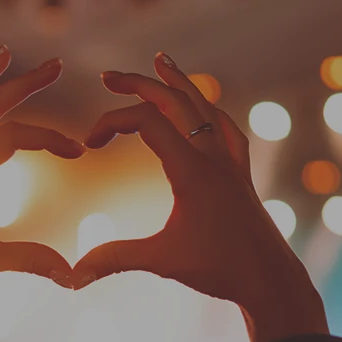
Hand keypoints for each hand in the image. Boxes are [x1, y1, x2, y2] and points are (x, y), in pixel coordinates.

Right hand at [74, 53, 326, 341]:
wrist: (270, 280)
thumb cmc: (219, 270)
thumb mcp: (161, 261)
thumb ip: (115, 259)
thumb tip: (71, 275)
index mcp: (191, 170)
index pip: (146, 121)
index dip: (111, 121)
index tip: (89, 145)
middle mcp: (213, 158)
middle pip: (175, 101)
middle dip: (138, 84)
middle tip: (108, 76)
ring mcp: (231, 164)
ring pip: (204, 107)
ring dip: (178, 83)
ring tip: (161, 62)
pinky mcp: (241, 176)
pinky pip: (226, 130)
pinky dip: (210, 112)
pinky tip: (206, 109)